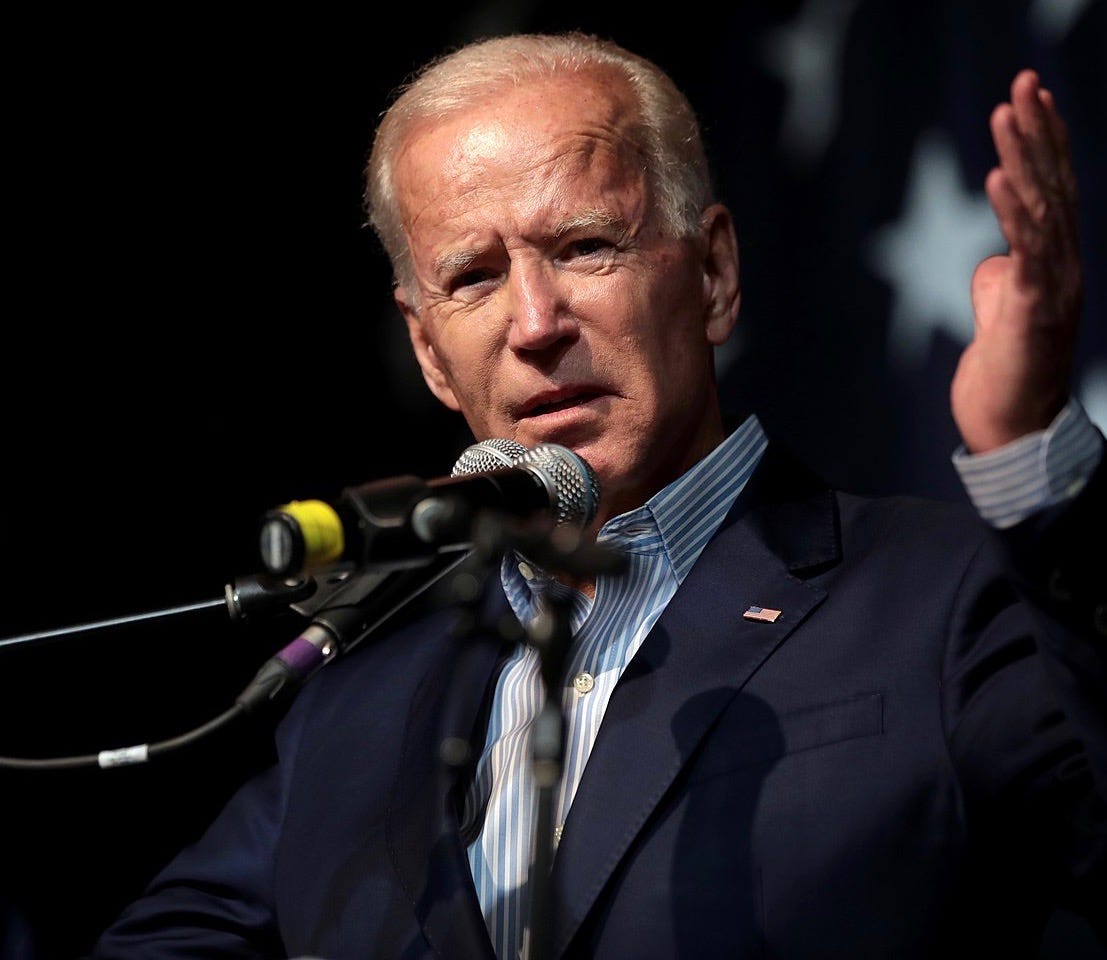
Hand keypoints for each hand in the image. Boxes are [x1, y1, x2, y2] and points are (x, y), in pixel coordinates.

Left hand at [951, 69, 1082, 453]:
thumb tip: (995, 260)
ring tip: (1007, 112)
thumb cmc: (1007, 372)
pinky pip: (1027, 250)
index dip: (1044, 143)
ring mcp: (1055, 285)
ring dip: (1023, 156)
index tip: (1030, 98)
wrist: (1012, 427)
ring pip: (1042, 207)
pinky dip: (1013, 210)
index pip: (1054, 190)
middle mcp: (1065, 266)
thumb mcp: (1003, 313)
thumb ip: (1004, 279)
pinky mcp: (1035, 308)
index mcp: (1055, 263)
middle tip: (1022, 81)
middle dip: (1037, 131)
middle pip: (1054, 185)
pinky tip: (998, 176)